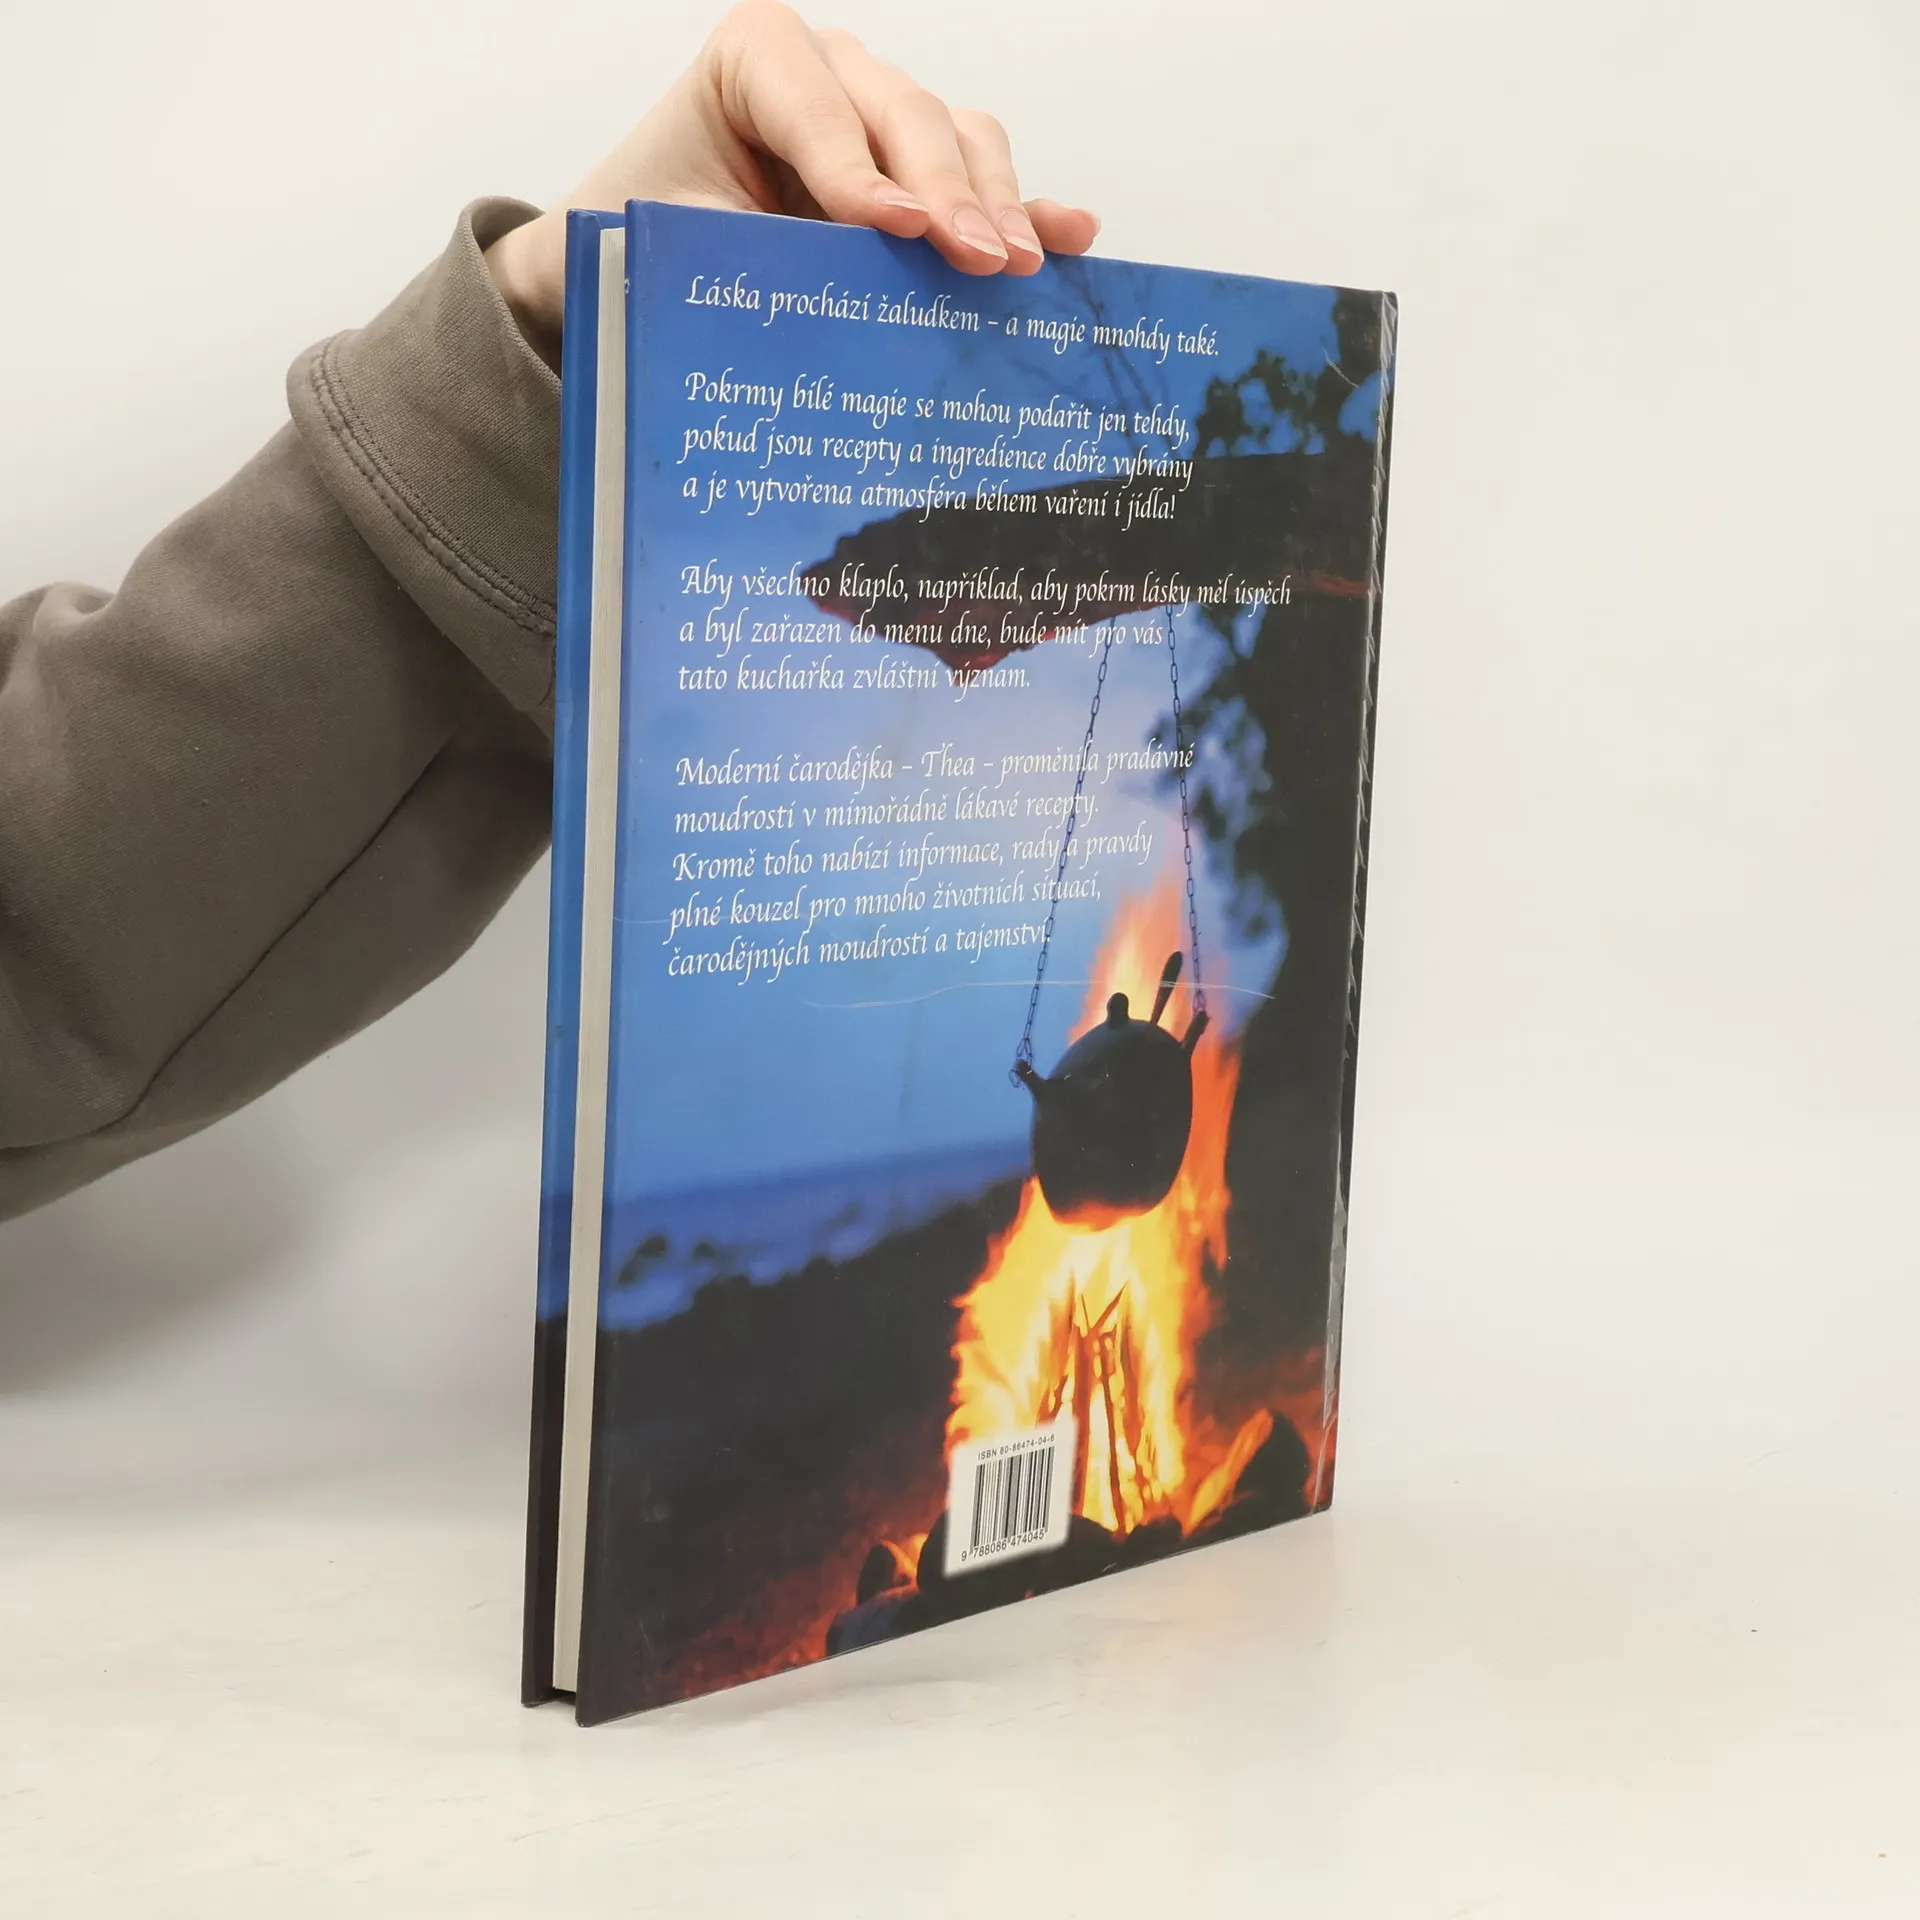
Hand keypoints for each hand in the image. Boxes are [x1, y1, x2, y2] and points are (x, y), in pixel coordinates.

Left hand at [485, 2, 1099, 360]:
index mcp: (753, 63)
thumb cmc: (644, 244)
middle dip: (947, 190)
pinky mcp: (921, 175)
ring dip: (995, 204)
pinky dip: (1027, 209)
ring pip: (959, 138)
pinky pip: (983, 180)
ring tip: (1018, 267)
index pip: (815, 104)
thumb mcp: (675, 247)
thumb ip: (747, 257)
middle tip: (978, 260)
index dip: (856, 168)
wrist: (634, 267)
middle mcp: (829, 75)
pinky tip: (1070, 236)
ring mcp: (883, 121)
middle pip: (905, 115)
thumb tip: (828, 307)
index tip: (894, 228)